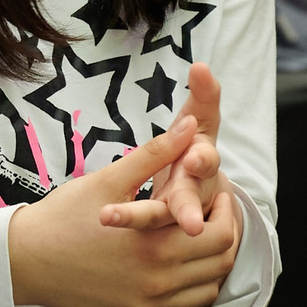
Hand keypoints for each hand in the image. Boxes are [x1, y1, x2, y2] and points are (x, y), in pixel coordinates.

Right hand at [7, 121, 237, 306]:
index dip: (226, 211)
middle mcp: (156, 284)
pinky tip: (172, 264)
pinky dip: (187, 288)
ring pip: (207, 292)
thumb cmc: (63, 216)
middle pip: (220, 264)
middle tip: (212, 215)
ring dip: (210, 265)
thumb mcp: (109, 181)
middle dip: (225, 235)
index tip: (216, 195)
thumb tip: (191, 125)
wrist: (24, 261)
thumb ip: (155, 153)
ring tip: (196, 239)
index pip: (219, 234)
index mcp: (154, 246)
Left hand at [98, 65, 235, 253]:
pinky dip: (127, 236)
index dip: (202, 161)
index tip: (193, 162)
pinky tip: (101, 230)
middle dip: (181, 207)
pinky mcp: (163, 239)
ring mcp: (178, 220)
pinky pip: (147, 242)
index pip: (205, 160)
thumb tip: (202, 65)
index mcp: (201, 164)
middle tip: (176, 219)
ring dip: (133, 216)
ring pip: (160, 222)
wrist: (201, 203)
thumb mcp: (201, 125)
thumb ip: (204, 97)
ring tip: (107, 215)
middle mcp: (194, 194)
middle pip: (187, 200)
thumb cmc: (194, 155)